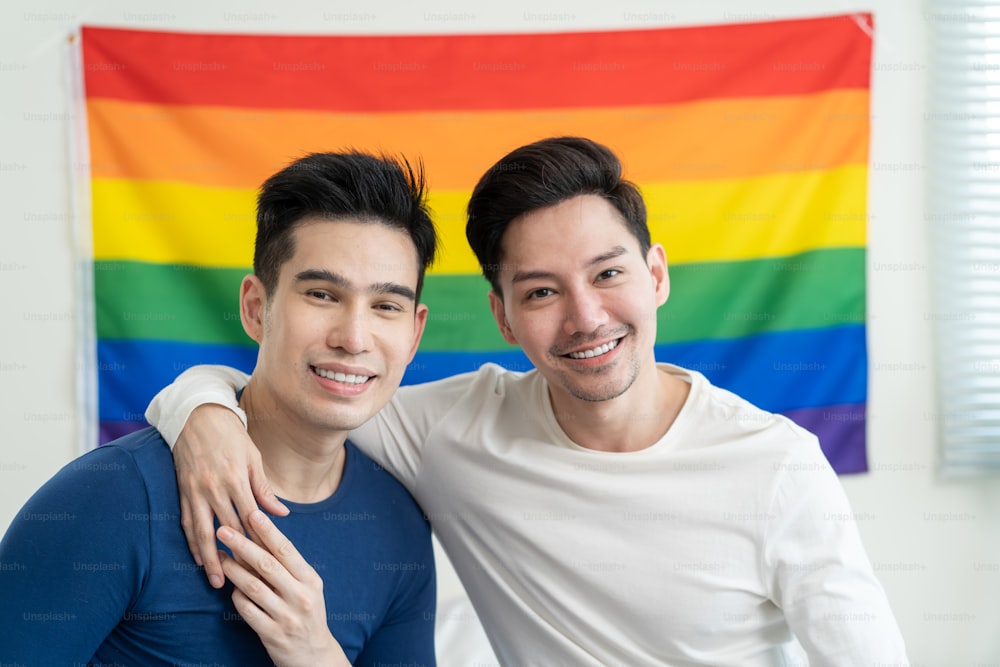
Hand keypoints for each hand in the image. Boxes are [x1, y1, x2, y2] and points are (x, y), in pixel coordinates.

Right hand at [173, 404, 288, 587]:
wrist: (198, 416)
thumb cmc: (231, 436)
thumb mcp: (253, 458)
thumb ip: (264, 489)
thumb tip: (281, 514)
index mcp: (236, 479)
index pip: (249, 519)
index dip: (257, 542)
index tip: (265, 562)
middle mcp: (214, 488)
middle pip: (227, 530)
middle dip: (235, 557)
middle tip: (244, 582)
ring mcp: (195, 491)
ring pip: (202, 532)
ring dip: (210, 558)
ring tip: (216, 580)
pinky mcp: (182, 491)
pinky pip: (186, 522)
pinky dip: (192, 542)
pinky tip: (198, 558)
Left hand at [217, 511, 349, 666]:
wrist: (314, 657)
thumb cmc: (306, 614)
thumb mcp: (307, 588)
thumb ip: (288, 568)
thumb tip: (262, 537)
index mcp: (310, 580)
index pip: (287, 550)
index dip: (268, 531)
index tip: (252, 513)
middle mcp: (301, 596)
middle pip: (267, 565)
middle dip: (243, 544)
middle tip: (224, 529)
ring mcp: (286, 616)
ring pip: (253, 587)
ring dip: (233, 569)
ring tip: (220, 556)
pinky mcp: (272, 634)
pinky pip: (247, 610)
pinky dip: (236, 597)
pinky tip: (231, 588)